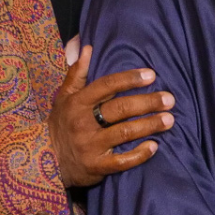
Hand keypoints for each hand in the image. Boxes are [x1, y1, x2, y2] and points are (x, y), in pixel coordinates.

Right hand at [48, 40, 174, 187]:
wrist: (44, 159)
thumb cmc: (60, 124)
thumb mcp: (63, 97)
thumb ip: (77, 73)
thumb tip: (87, 47)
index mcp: (78, 102)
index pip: (107, 85)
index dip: (129, 79)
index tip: (152, 75)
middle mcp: (83, 122)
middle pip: (120, 109)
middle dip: (147, 102)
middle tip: (169, 99)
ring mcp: (90, 145)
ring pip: (124, 133)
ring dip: (149, 125)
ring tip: (169, 119)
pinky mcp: (96, 166)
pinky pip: (121, 161)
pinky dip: (139, 154)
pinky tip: (155, 146)